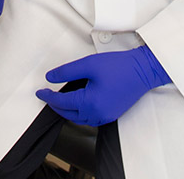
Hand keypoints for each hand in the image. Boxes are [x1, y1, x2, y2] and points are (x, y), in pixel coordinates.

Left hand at [35, 45, 171, 125]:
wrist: (143, 70)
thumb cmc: (120, 67)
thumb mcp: (88, 64)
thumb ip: (67, 71)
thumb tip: (50, 77)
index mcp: (89, 102)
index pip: (61, 102)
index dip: (48, 96)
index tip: (40, 92)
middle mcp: (97, 113)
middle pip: (68, 114)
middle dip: (56, 105)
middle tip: (47, 96)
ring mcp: (106, 116)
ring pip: (79, 119)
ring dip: (67, 112)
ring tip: (60, 101)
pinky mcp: (112, 114)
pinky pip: (91, 119)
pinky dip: (80, 114)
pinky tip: (79, 105)